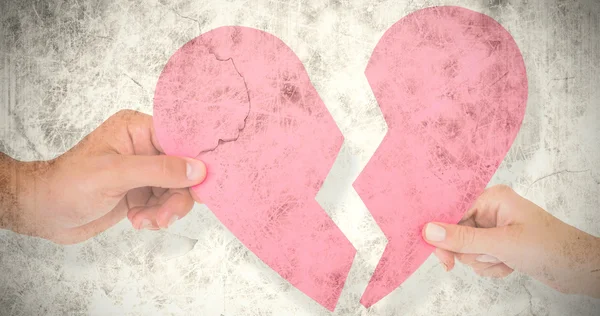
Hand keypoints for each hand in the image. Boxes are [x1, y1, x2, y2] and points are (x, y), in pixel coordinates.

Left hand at [3, 110, 205, 243]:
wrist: (44, 212)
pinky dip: (156, 217)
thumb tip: (198, 169)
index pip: (180, 139)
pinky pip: (165, 204)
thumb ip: (159, 171)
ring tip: (146, 221)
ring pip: (176, 191)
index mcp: (138, 130)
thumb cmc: (69, 184)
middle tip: (166, 216)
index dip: (195, 159)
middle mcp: (145, 148)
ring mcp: (144, 172)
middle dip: (176, 196)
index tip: (206, 180)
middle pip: (183, 170)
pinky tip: (138, 221)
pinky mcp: (141, 192)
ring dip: (165, 211)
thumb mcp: (116, 175)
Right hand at [422, 185, 599, 297]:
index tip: (442, 255)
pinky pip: (480, 257)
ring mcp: (496, 227)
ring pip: (468, 249)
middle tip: (486, 259)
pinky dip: (491, 266)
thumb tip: (429, 231)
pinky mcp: (500, 244)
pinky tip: (509, 265)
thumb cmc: (548, 247)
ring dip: (484, 261)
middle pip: (457, 232)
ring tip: (506, 261)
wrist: (577, 268)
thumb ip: (463, 239)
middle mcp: (492, 209)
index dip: (444, 233)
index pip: (453, 211)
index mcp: (492, 198)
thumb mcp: (500, 244)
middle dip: (471, 252)